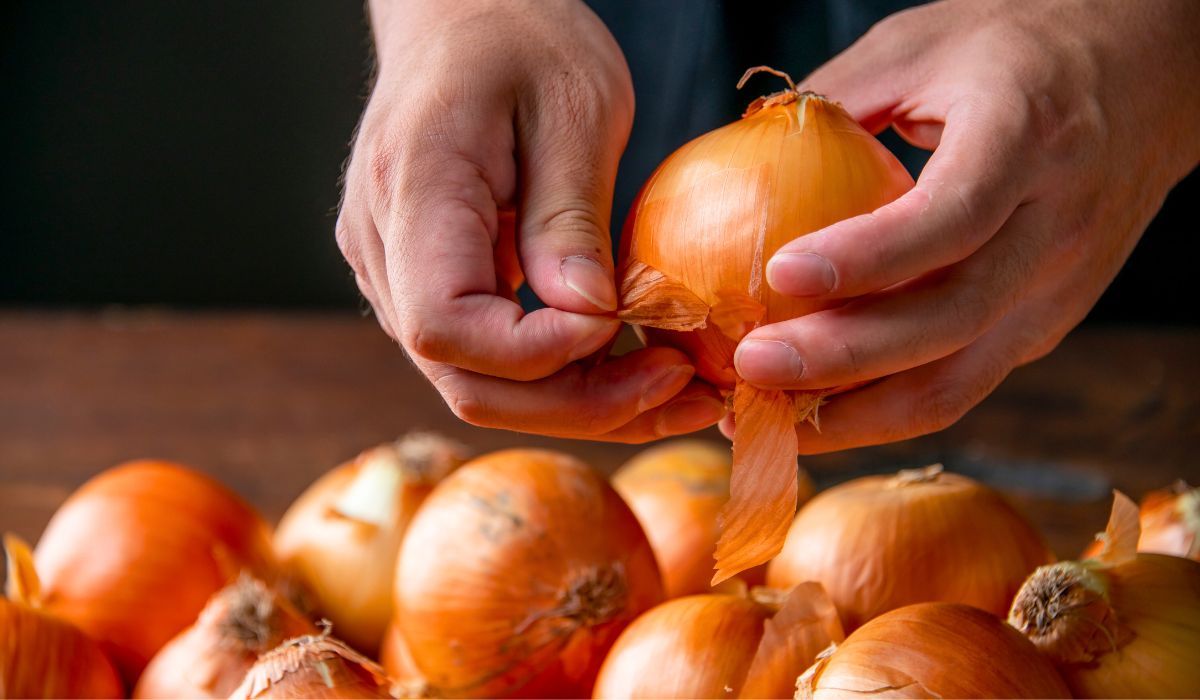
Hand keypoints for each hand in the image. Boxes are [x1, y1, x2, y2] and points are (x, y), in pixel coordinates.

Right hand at [337, 0, 723, 441]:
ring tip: (676, 389)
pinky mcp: (427, 282)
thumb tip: (587, 318)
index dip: (538, 354)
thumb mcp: (573, 106)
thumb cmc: (521, 35)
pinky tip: (633, 365)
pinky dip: (563, 376)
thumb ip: (569, 218)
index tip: (622, 325)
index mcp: (411, 191)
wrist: (464, 13)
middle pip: (465, 379)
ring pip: (480, 384)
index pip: (447, 325)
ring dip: (580, 403)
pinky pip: (489, 357)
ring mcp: (396, 272)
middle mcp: (384, 248)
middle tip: (683, 388)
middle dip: (578, 403)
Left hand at [729, 0, 1199, 451]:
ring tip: (765, 415)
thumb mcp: (922, 44)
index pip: (954, 215)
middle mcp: (1054, 226)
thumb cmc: (1019, 50)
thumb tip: (740, 152)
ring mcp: (1057, 289)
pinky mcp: (1043, 325)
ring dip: (855, 414)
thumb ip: (837, 97)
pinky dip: (883, 410)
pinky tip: (814, 412)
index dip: (869, 255)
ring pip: (957, 380)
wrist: (1149, 78)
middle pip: (951, 319)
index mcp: (1027, 138)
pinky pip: (960, 384)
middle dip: (841, 359)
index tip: (781, 273)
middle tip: (750, 364)